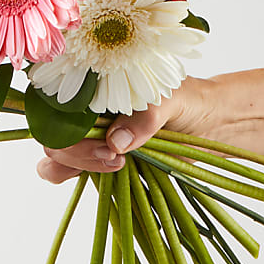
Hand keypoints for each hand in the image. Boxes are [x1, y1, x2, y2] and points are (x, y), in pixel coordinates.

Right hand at [36, 76, 219, 182]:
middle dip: (77, 151)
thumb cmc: (189, 99)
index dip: (66, 122)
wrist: (211, 124)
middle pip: (52, 134)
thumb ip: (145, 117)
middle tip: (115, 156)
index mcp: (94, 84)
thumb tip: (115, 141)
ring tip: (118, 164)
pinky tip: (114, 174)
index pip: (56, 101)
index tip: (102, 140)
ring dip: (78, 166)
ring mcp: (89, 137)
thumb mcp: (172, 100)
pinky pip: (71, 174)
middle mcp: (85, 110)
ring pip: (56, 157)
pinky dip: (80, 178)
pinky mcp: (98, 161)